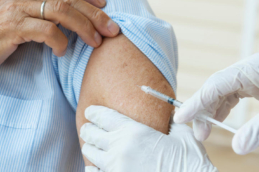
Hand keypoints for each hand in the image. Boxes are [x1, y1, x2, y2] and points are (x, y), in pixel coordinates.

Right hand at [0, 0, 118, 72]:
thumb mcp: (20, 16)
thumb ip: (42, 13)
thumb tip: (71, 20)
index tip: (102, 3)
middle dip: (95, 14)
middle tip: (111, 29)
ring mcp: (18, 11)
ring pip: (62, 12)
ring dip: (84, 27)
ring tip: (95, 42)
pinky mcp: (13, 29)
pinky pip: (46, 31)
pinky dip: (60, 43)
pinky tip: (63, 53)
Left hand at [80, 106, 216, 171]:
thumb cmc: (190, 162)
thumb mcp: (182, 135)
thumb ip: (171, 122)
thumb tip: (170, 114)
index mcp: (134, 132)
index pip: (103, 116)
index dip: (94, 112)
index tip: (90, 112)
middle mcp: (120, 148)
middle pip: (92, 134)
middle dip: (88, 129)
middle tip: (87, 128)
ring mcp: (116, 168)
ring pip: (91, 154)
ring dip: (90, 148)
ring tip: (91, 146)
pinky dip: (92, 168)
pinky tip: (93, 166)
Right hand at [174, 53, 258, 154]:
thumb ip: (258, 129)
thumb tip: (238, 148)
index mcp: (249, 69)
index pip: (214, 85)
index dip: (196, 103)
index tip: (181, 118)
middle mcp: (246, 70)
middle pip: (216, 88)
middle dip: (204, 109)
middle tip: (200, 134)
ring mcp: (250, 74)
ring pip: (223, 90)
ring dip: (213, 109)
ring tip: (207, 129)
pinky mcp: (255, 80)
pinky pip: (233, 92)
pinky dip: (225, 106)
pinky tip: (221, 118)